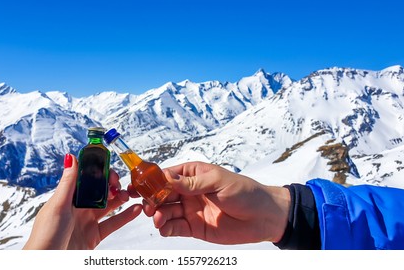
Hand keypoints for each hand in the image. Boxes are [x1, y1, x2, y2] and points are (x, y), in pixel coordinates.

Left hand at [23, 154, 141, 249]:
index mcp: (67, 197)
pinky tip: (135, 209)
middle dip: (112, 185)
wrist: (47, 263)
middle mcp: (78, 208)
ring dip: (120, 198)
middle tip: (120, 184)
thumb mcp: (58, 205)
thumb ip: (68, 183)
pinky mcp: (94, 236)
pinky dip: (125, 216)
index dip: (99, 172)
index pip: (86, 178)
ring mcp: (87, 221)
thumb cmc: (46, 234)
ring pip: (108, 206)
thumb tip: (71, 157)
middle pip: (100, 191)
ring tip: (130, 194)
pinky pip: (113, 223)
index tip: (110, 169)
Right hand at [143, 161, 289, 244]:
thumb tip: (167, 179)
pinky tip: (164, 228)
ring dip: (158, 215)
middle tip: (148, 206)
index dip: (152, 180)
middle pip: (162, 195)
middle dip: (152, 200)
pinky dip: (166, 228)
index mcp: (193, 175)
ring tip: (158, 218)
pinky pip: (175, 228)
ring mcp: (190, 210)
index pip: (167, 176)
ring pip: (166, 212)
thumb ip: (192, 183)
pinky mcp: (194, 228)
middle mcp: (188, 192)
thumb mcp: (218, 182)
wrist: (263, 217)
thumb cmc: (244, 192)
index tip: (140, 185)